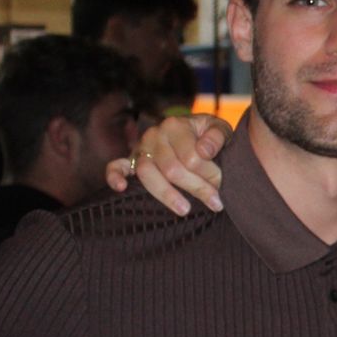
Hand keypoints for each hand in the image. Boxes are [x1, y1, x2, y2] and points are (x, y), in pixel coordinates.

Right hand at [105, 114, 231, 214]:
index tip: (223, 186)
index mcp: (175, 126)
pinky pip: (116, 166)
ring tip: (185, 210)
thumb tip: (205, 151)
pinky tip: (121, 188)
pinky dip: (114, 176)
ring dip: (167, 194)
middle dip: (196, 188)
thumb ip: (217, 137)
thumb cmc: (208, 136)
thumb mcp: (220, 130)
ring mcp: (140, 148)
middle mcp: (154, 135)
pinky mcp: (130, 160)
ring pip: (148, 174)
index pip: (191, 157)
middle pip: (172, 169)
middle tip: (215, 203)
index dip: (210, 175)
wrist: (195, 134)